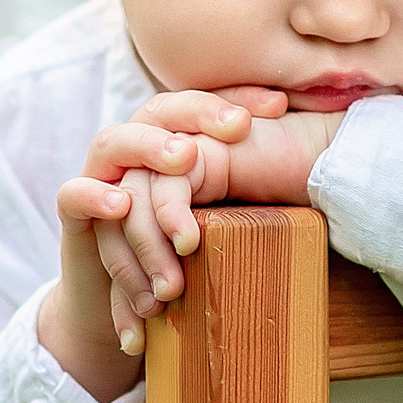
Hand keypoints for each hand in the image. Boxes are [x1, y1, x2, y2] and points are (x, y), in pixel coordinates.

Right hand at [37, 86, 297, 402]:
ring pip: (115, 145)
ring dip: (152, 161)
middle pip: (158, 110)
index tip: (279, 106)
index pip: (203, 103)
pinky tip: (122, 204)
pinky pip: (74, 194)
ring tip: (186, 166)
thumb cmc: (187, 255)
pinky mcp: (75, 213)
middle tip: (235, 130)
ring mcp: (102, 177)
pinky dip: (95, 197)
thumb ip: (258, 189)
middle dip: (196, 115)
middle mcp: (136, 148)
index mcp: (174, 140)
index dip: (238, 95)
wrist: (128, 306)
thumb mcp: (228, 220)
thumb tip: (327, 166)